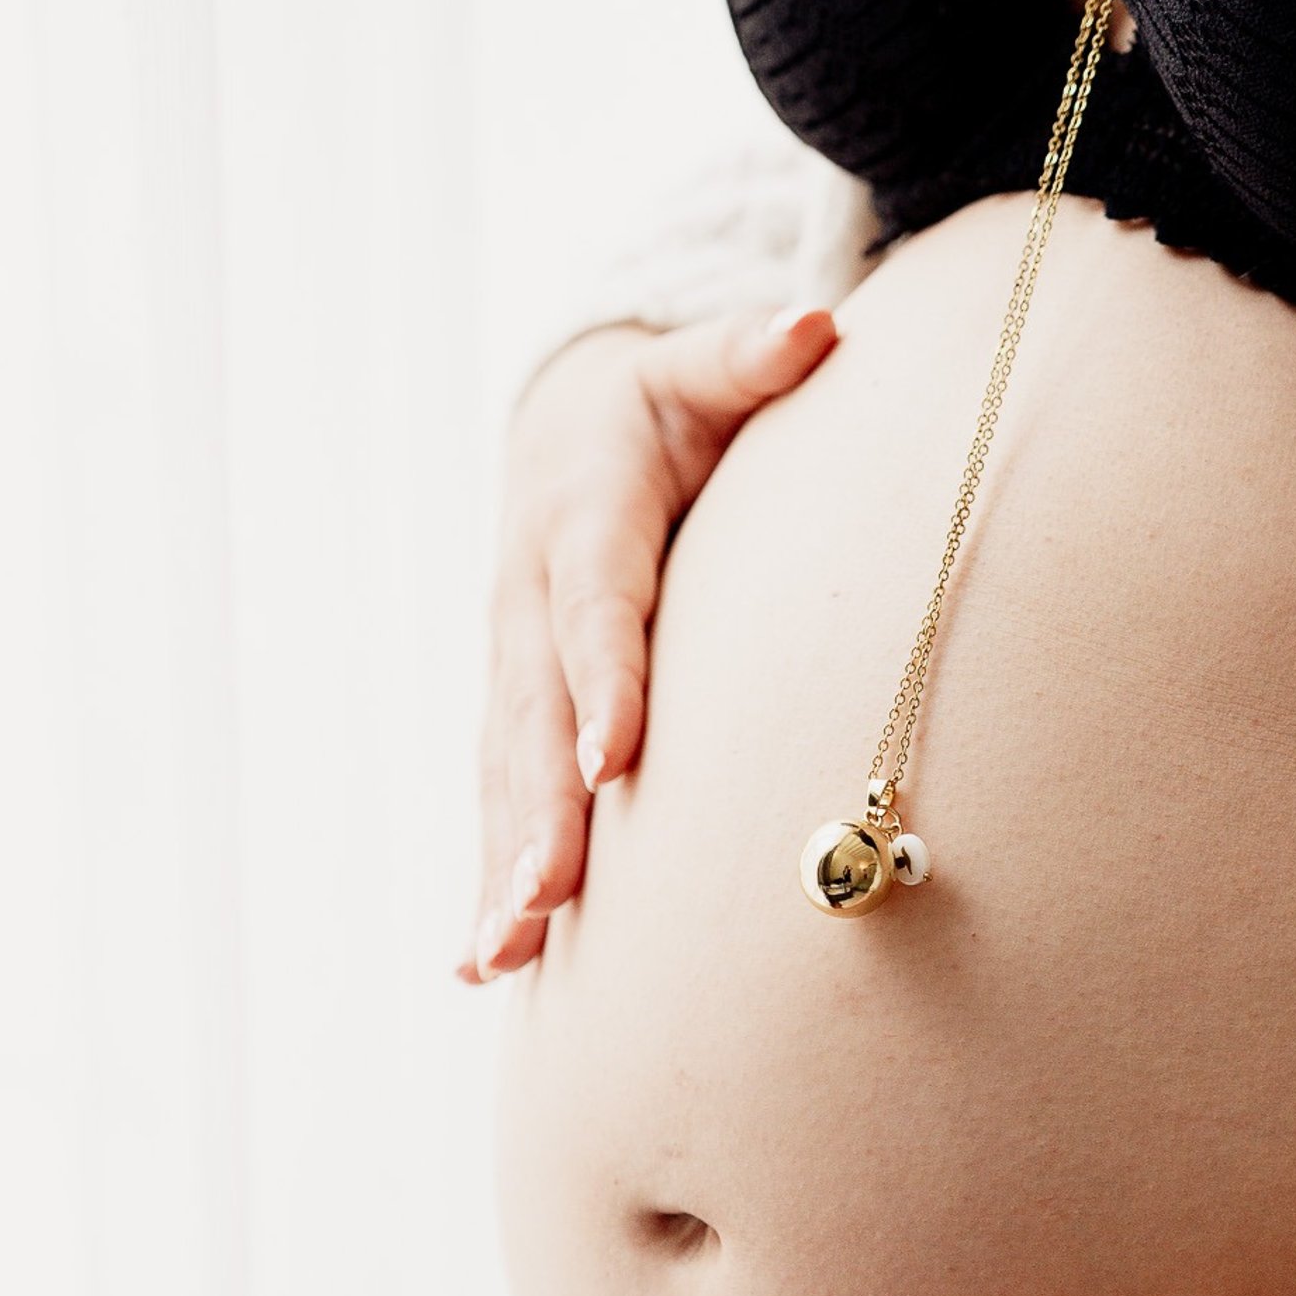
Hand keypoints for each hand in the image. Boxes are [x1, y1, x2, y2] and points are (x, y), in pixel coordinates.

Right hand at [460, 305, 837, 981]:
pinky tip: (478, 965)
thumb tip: (817, 330)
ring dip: (501, 866)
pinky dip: (488, 877)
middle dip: (535, 814)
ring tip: (499, 957)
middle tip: (542, 901)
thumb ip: (750, 356)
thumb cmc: (659, 407)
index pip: (595, 606)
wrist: (562, 426)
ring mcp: (511, 667)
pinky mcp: (512, 714)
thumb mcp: (696, 368)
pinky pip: (496, 800)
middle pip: (532, 718)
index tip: (612, 756)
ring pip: (503, 776)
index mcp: (580, 517)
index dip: (600, 679)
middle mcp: (529, 602)